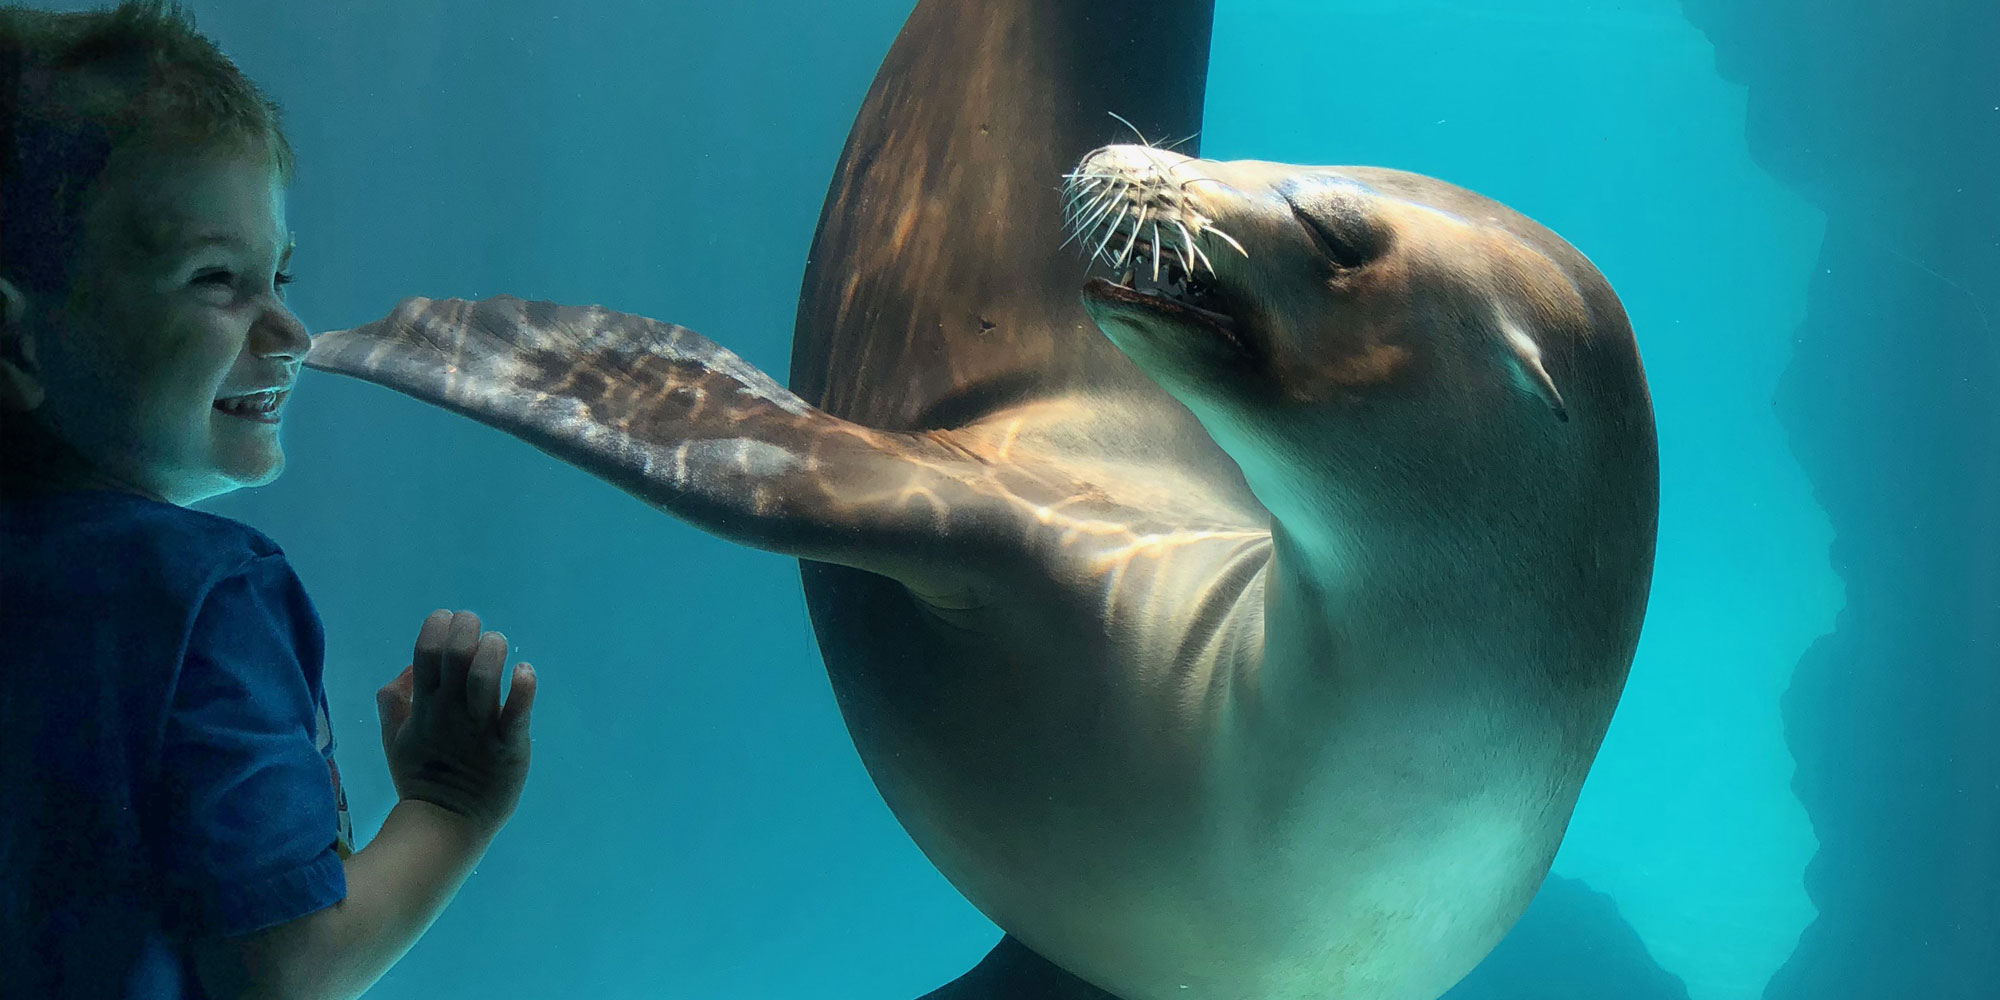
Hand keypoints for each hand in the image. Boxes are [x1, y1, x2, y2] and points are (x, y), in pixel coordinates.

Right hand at [376, 609, 535, 838]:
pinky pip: (517, 711)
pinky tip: (524, 672)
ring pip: (484, 677)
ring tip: (497, 644)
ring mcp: (480, 728)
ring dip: (493, 650)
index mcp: (423, 708)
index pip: (425, 653)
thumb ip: (394, 702)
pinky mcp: (509, 745)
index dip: (436, 627)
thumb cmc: (422, 778)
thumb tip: (408, 668)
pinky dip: (523, 686)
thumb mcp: (395, 738)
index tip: (446, 619)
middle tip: (474, 625)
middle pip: (455, 656)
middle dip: (466, 629)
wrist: (447, 824)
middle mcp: (450, 712)